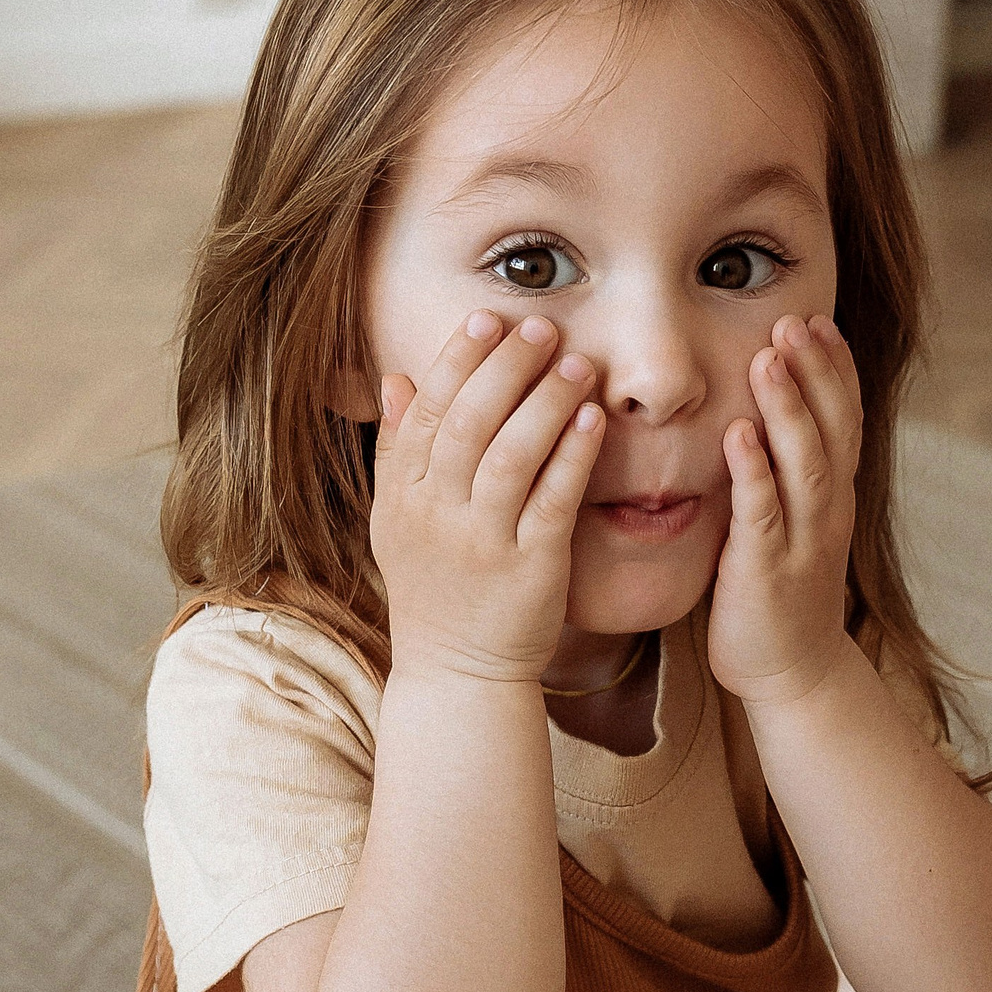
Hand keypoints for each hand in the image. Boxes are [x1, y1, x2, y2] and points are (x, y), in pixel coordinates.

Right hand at [370, 310, 603, 683]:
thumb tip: (398, 379)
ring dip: (546, 402)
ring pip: (512, 455)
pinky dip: (573, 456)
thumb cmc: (435, 589)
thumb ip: (398, 452)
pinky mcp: (531, 567)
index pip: (428, 412)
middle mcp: (438, 515)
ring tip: (577, 362)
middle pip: (470, 423)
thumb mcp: (398, 522)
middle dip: (507, 368)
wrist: (457, 672)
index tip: (489, 319)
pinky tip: (594, 419)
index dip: (458, 360)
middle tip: (542, 327)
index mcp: (405, 497)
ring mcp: (484, 542)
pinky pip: (553, 500)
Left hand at [709, 313, 861, 704]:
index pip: (845, 418)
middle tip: (794, 321)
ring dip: (787, 408)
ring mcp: (802, 540)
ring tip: (767, 358)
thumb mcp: (794, 520)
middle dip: (815, 372)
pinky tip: (736, 435)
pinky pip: (762, 514)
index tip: (816, 320)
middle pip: (832, 429)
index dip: (835, 368)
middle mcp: (829, 510)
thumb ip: (784, 469)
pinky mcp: (766, 571)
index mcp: (835, 494)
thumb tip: (761, 411)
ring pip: (805, 464)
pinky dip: (752, 471)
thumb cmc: (778, 590)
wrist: (791, 672)